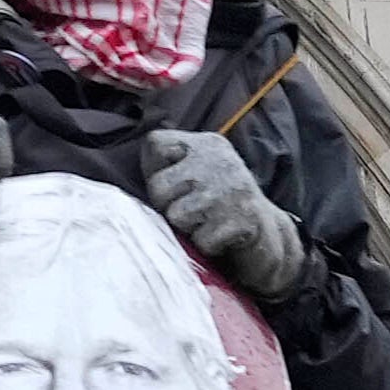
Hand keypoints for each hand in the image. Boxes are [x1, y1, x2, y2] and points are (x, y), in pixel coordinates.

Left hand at [138, 128, 312, 309]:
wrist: (267, 236)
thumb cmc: (216, 206)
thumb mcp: (193, 174)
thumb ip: (164, 167)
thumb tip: (122, 190)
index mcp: (206, 143)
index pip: (154, 145)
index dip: (157, 173)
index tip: (179, 185)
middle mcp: (220, 159)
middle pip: (159, 186)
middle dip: (169, 206)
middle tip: (194, 211)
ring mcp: (233, 188)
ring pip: (177, 216)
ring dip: (189, 228)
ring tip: (208, 223)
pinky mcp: (243, 219)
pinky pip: (201, 241)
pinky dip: (208, 246)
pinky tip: (222, 237)